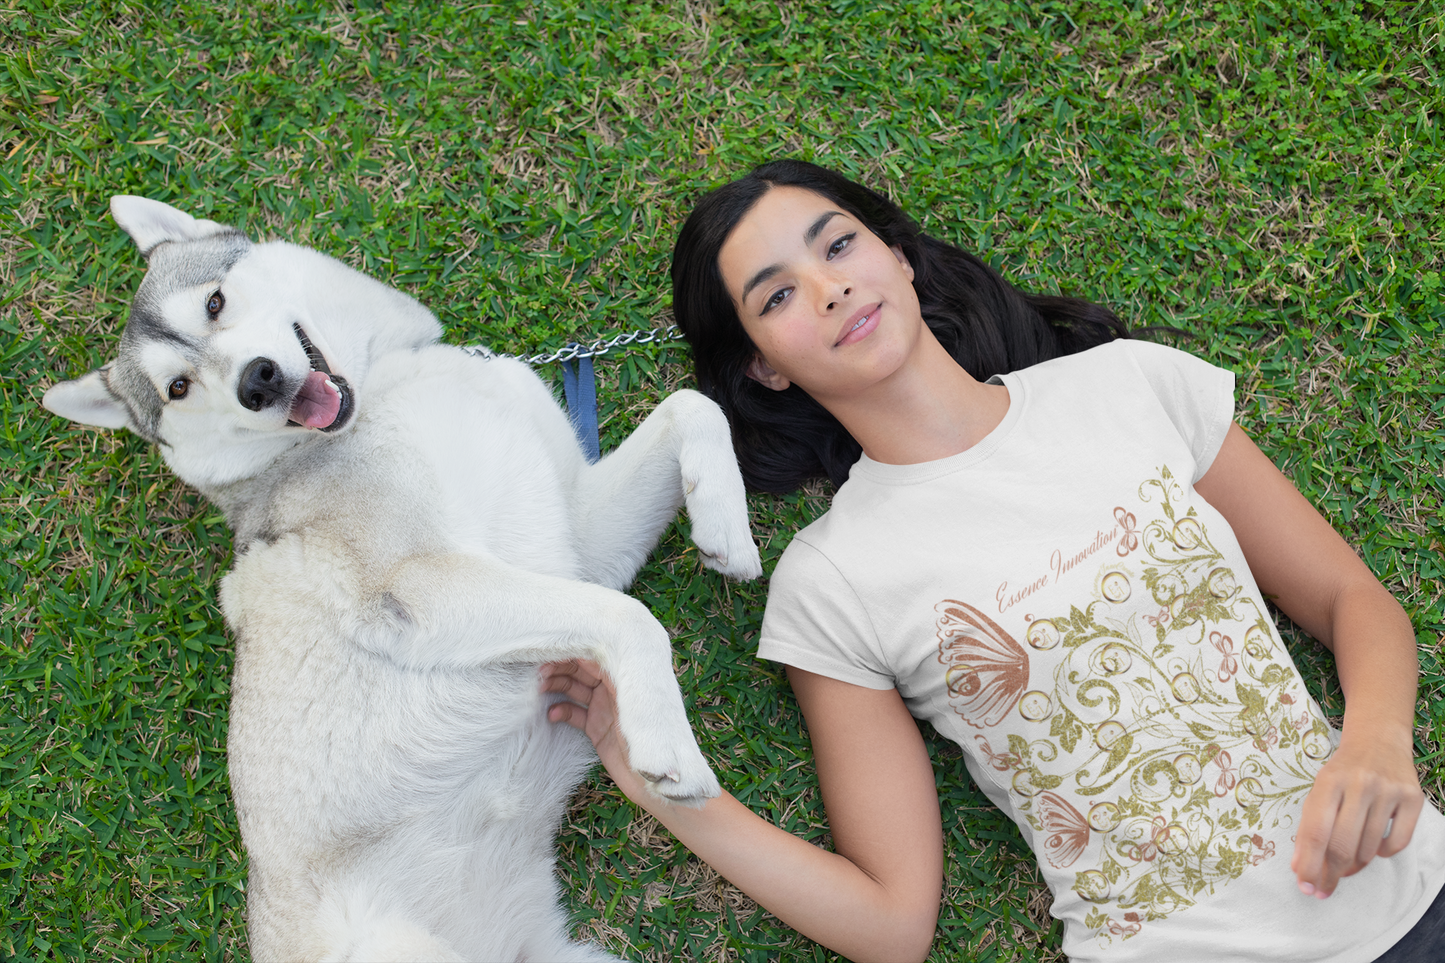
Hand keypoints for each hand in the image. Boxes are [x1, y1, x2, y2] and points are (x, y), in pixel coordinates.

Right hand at [539, 659, 646, 801]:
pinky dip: (562, 711)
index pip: (596, 656)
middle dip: (560, 668)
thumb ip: (612, 681)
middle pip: (583, 670)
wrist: (653, 782)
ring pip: (575, 689)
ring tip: (540, 688)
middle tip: (540, 673)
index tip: (552, 652)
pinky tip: (552, 714)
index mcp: (628, 677)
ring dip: (557, 687)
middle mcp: (615, 689)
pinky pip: (574, 714)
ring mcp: (605, 709)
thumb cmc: (651, 740)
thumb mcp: (633, 705)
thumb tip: (587, 656)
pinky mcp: (597, 729)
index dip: (574, 653)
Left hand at [1290, 731, 1423, 897]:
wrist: (1378, 739)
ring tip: (1346, 864)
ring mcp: (1388, 791)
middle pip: (1342, 845)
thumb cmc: (1343, 771)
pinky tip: (1373, 846)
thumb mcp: (1319, 790)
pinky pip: (1397, 844)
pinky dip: (1382, 853)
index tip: (1306, 887)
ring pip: (1369, 849)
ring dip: (1354, 865)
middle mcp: (1359, 784)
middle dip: (1330, 874)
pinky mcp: (1413, 799)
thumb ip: (1309, 827)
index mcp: (1328, 781)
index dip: (1310, 865)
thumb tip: (1300, 868)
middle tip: (1324, 889)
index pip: (1316, 832)